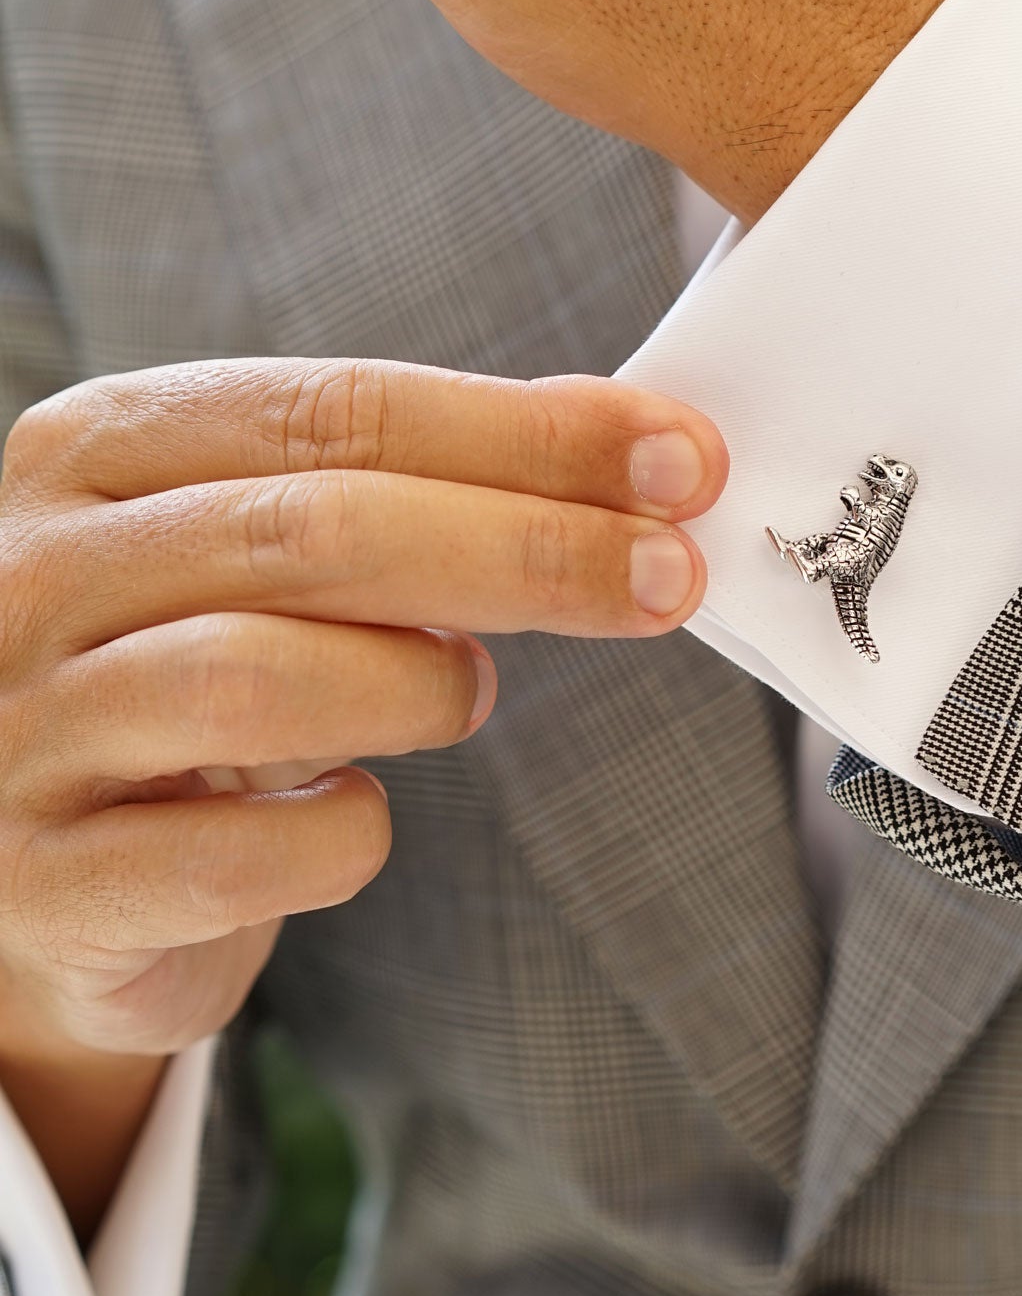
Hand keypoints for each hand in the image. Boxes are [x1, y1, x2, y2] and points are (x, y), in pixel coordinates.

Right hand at [0, 357, 721, 1231]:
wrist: (21, 873)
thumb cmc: (182, 678)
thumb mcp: (265, 551)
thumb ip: (418, 484)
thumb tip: (637, 445)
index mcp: (96, 451)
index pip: (333, 410)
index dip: (525, 434)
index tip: (681, 459)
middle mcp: (35, 574)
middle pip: (312, 530)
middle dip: (526, 548)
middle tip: (669, 577)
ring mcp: (28, 730)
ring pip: (259, 678)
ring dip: (417, 684)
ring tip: (467, 692)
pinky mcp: (51, 885)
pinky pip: (239, 857)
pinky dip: (343, 834)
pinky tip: (357, 812)